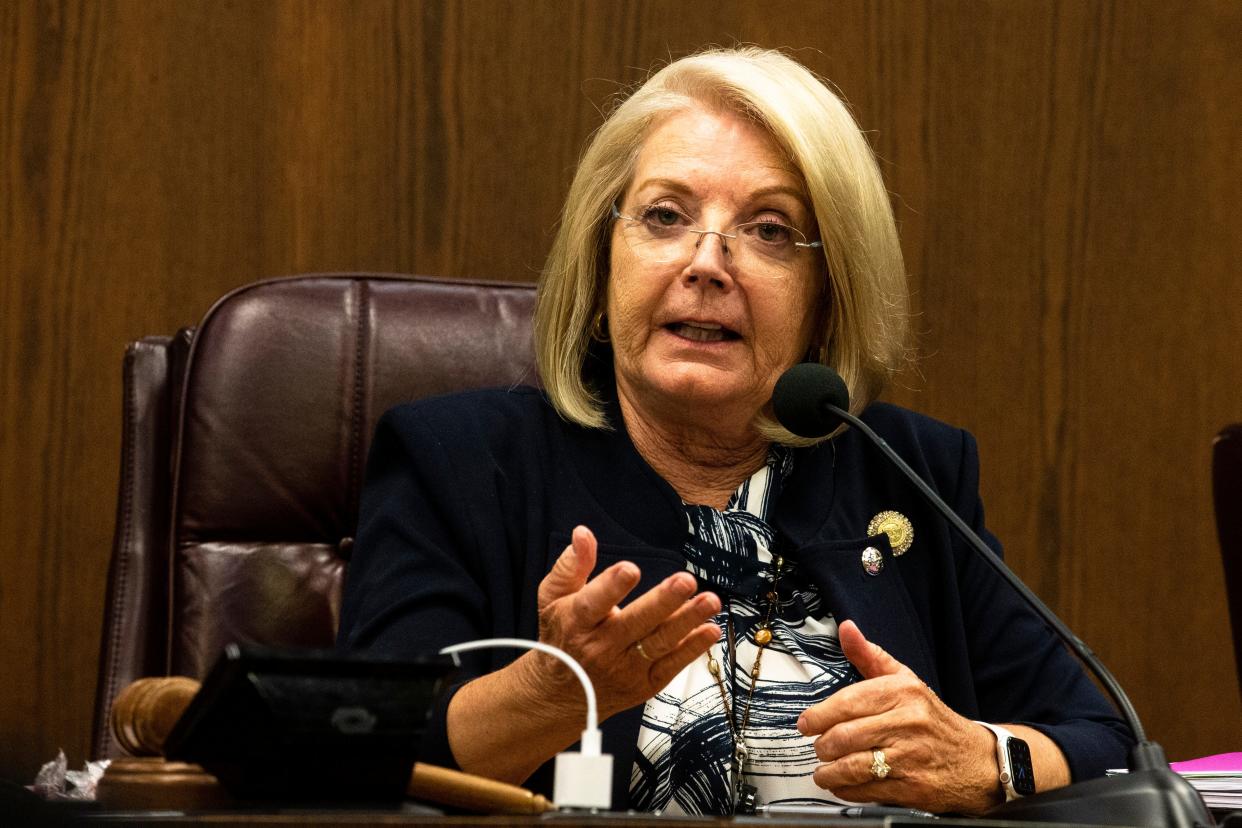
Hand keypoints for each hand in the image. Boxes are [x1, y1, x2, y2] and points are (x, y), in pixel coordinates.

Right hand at [534, 525, 720, 718]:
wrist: (561, 693)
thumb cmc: (561, 637)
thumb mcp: (553, 598)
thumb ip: (571, 565)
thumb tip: (583, 533)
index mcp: (577, 622)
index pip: (594, 603)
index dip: (611, 586)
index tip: (630, 569)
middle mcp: (601, 647)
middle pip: (635, 623)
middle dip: (663, 602)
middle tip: (685, 581)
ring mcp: (625, 668)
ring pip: (659, 643)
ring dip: (687, 621)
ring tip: (709, 601)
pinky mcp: (645, 684)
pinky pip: (672, 665)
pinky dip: (693, 648)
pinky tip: (710, 629)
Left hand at [797, 620, 1000, 814]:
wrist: (977, 760)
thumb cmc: (933, 719)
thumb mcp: (906, 680)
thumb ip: (871, 656)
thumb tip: (847, 629)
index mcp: (902, 692)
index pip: (847, 702)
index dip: (819, 715)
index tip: (806, 722)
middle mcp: (907, 722)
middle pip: (845, 736)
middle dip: (822, 745)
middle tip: (818, 747)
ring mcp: (910, 757)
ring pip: (852, 766)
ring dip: (828, 771)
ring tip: (824, 769)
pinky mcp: (913, 788)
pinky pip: (866, 790)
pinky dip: (846, 789)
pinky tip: (842, 783)